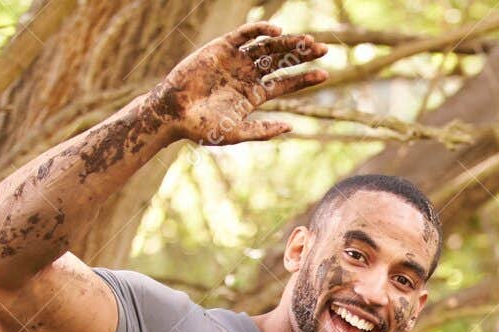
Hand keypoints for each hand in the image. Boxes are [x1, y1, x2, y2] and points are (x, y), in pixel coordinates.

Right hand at [153, 23, 326, 146]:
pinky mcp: (221, 47)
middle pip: (282, 62)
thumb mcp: (236, 133)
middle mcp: (248, 75)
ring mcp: (236, 60)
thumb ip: (262, 130)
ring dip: (287, 42)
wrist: (173, 113)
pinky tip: (276, 30)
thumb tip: (291, 128)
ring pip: (267, 47)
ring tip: (307, 40)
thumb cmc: (202, 128)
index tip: (325, 75)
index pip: (286, 84)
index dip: (305, 79)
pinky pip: (244, 35)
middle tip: (324, 50)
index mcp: (254, 95)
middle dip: (302, 55)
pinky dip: (259, 30)